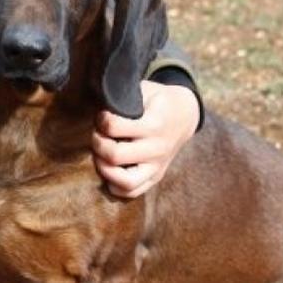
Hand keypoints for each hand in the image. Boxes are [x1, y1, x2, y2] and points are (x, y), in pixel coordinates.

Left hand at [92, 80, 199, 198]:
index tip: (101, 115)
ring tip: (100, 154)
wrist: (184, 116)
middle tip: (98, 134)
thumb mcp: (145, 89)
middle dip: (98, 143)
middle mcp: (156, 148)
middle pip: (115, 155)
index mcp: (153, 124)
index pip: (114, 127)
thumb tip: (99, 102)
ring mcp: (157, 166)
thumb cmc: (158, 100)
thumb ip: (124, 96)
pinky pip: (132, 192)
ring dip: (104, 168)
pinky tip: (109, 170)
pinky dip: (115, 185)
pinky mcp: (156, 176)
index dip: (101, 119)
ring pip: (125, 182)